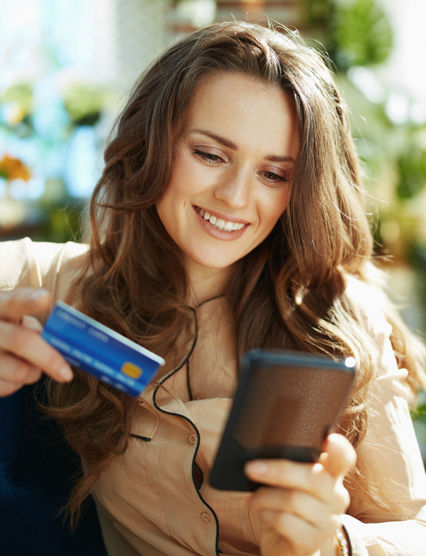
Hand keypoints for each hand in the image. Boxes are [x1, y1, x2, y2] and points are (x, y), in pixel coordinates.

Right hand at [0, 288, 72, 395]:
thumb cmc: (7, 327)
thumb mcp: (14, 317)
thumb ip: (33, 326)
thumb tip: (65, 342)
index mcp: (0, 307)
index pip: (13, 302)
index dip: (29, 301)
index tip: (45, 298)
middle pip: (22, 341)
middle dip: (49, 358)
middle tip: (67, 375)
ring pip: (20, 371)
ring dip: (34, 372)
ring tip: (29, 363)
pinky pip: (9, 387)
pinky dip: (18, 383)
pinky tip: (10, 372)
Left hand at [245, 433, 354, 555]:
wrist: (289, 546)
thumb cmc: (288, 505)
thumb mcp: (292, 482)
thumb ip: (290, 463)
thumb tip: (262, 448)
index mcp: (331, 475)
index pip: (344, 458)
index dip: (340, 449)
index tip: (330, 440)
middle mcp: (336, 496)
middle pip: (311, 477)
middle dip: (277, 470)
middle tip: (250, 468)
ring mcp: (328, 521)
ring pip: (293, 500)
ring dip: (264, 496)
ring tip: (252, 498)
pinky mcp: (313, 541)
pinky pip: (284, 521)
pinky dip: (266, 514)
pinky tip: (260, 512)